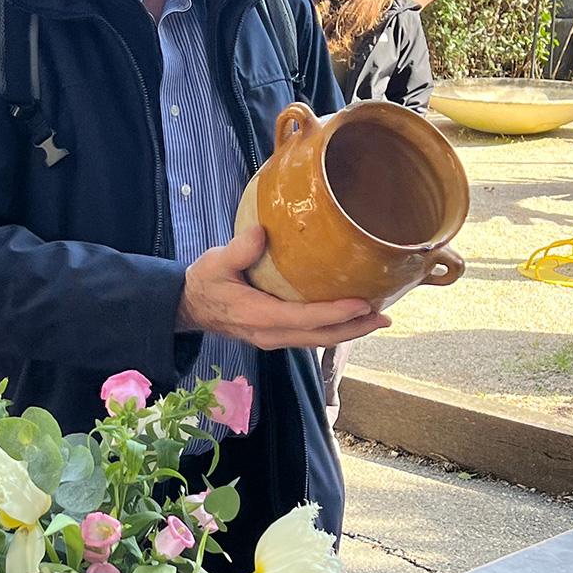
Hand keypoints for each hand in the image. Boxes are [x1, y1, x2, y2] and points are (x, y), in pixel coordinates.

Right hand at [176, 225, 391, 350]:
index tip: (362, 303)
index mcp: (258, 316)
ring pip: (317, 339)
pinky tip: (349, 317)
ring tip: (375, 319)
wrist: (189, 307)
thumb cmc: (203, 283)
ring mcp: (274, 338)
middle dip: (354, 328)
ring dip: (348, 331)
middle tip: (383, 317)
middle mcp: (270, 333)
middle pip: (319, 336)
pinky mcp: (276, 335)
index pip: (304, 318)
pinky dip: (333, 328)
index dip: (335, 313)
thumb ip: (238, 249)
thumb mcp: (215, 263)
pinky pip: (310, 335)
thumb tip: (262, 232)